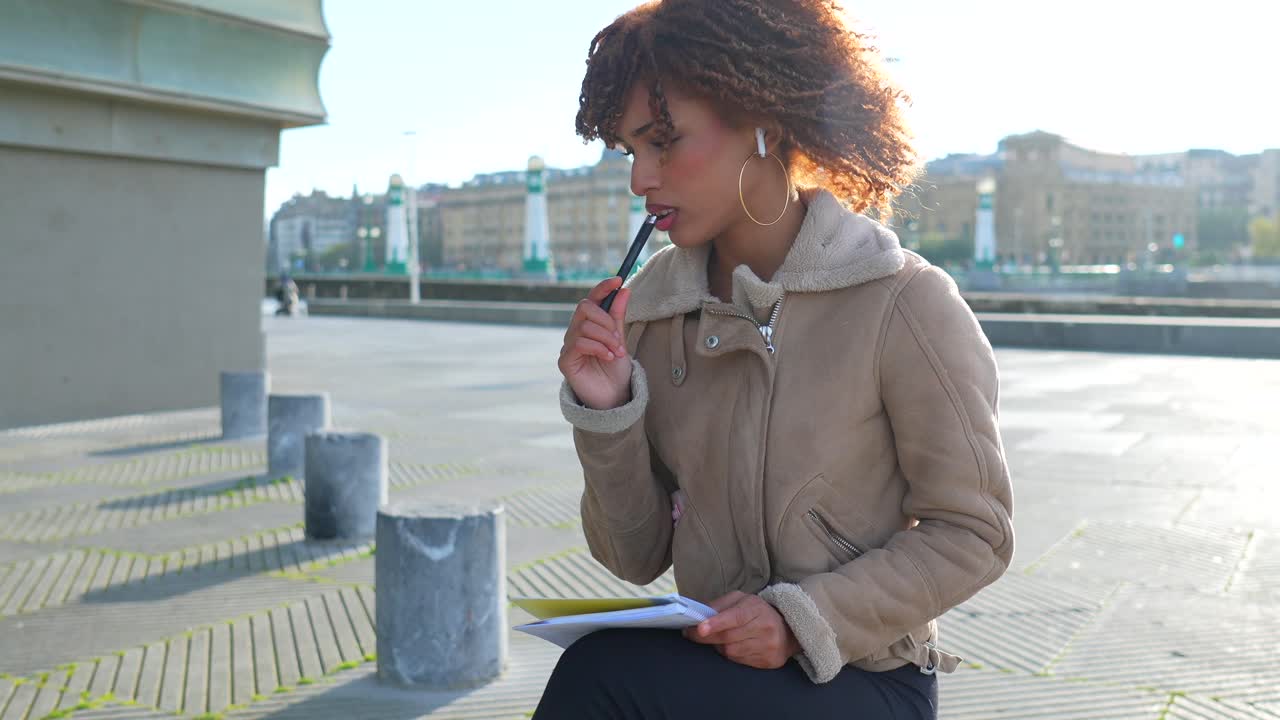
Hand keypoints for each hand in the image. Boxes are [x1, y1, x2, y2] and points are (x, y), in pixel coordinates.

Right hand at [558, 277, 632, 409]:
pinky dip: (598, 348)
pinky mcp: (565, 361)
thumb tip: (624, 289)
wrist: (614, 397)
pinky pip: (579, 343)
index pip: (591, 299)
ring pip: (584, 326)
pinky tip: (608, 358)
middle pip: (584, 308)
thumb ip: (618, 316)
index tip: (618, 280)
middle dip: (606, 320)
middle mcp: (575, 332)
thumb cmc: (615, 370)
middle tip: (618, 339)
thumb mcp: (620, 339)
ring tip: (617, 352)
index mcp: (588, 325)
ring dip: (606, 338)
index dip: (602, 287)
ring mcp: (568, 346)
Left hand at [683, 591, 800, 669]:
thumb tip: (699, 615)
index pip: (735, 617)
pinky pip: (739, 661)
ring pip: (732, 651)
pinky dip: (731, 655)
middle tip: (691, 634)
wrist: (788, 630)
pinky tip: (732, 646)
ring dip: (719, 646)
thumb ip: (720, 604)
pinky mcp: (768, 661)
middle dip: (707, 637)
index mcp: (756, 608)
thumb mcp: (741, 600)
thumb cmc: (757, 612)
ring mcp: (768, 646)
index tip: (700, 628)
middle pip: (729, 637)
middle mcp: (765, 627)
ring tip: (717, 638)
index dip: (716, 623)